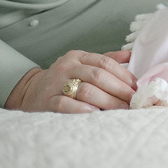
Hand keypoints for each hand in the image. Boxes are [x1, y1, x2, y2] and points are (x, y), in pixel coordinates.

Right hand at [4, 50, 136, 112]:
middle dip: (119, 89)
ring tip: (121, 109)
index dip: (124, 74)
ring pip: (85, 89)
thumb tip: (130, 55)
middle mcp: (68, 67)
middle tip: (132, 101)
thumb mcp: (83, 64)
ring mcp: (56, 83)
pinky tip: (94, 112)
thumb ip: (106, 59)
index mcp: (79, 57)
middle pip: (98, 76)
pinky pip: (65, 103)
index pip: (105, 62)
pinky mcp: (47, 100)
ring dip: (106, 100)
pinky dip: (81, 108)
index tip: (137, 87)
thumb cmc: (65, 78)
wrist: (30, 90)